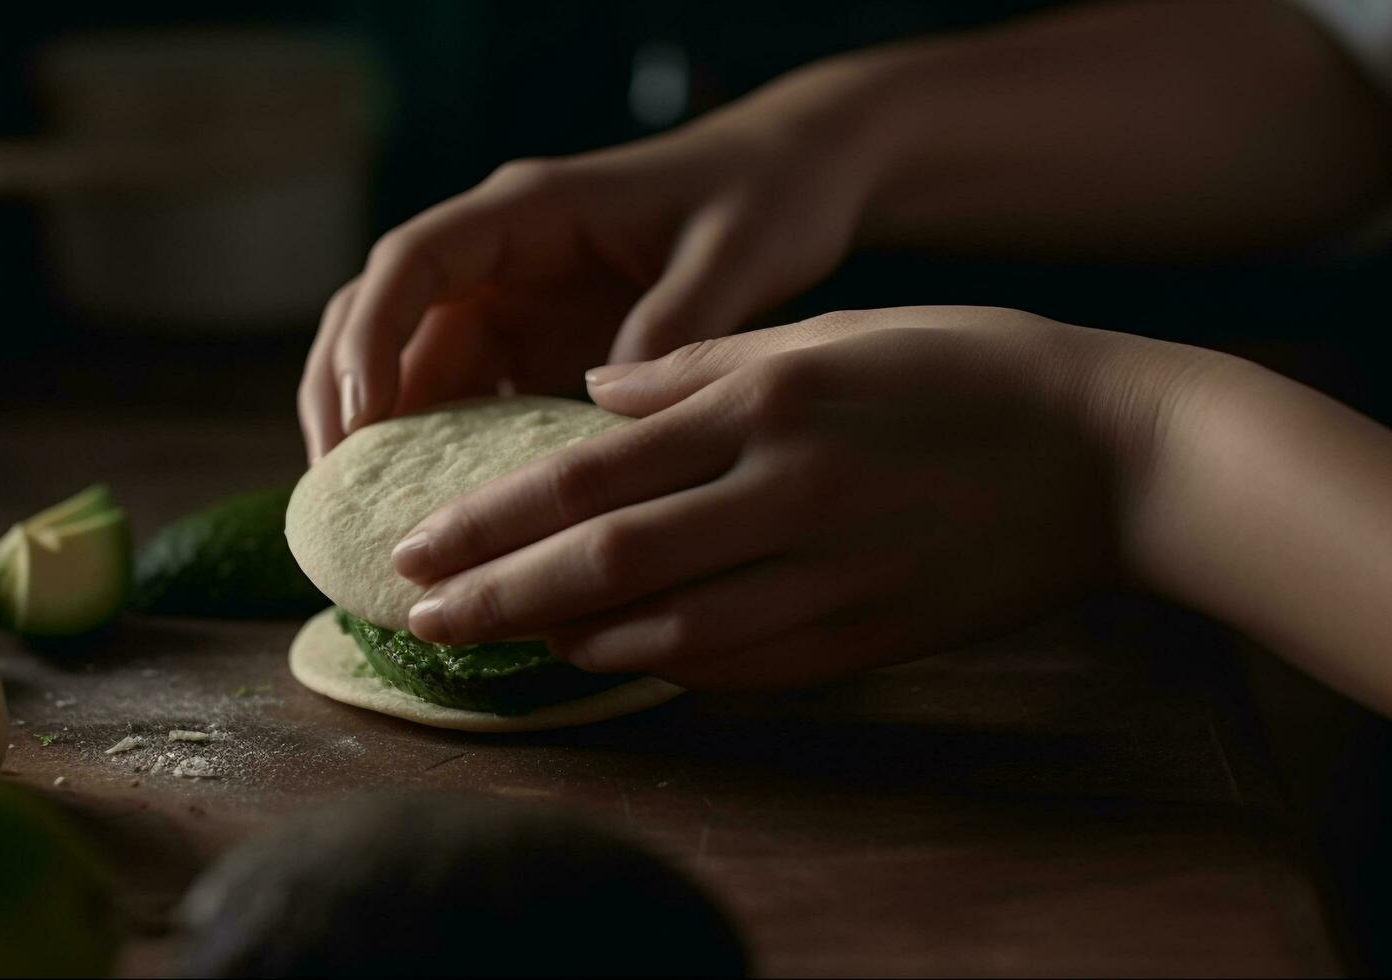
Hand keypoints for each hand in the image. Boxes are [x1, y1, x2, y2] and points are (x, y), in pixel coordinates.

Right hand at [298, 64, 892, 460]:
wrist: (792, 182)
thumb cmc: (763, 198)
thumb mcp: (733, 255)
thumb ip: (674, 323)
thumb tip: (606, 414)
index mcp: (530, 209)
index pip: (413, 260)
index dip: (372, 336)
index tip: (360, 418)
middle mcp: (501, 254)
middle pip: (378, 314)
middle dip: (342, 394)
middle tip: (335, 487)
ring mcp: (511, 302)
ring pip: (407, 364)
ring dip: (377, 432)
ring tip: (364, 514)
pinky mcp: (533, 347)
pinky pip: (463, 399)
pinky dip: (437, 452)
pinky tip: (441, 516)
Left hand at [389, 306, 1211, 689]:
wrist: (1113, 455)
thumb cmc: (968, 369)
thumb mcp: (834, 333)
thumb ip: (704, 365)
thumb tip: (596, 396)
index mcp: (766, 406)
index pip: (588, 474)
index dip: (490, 518)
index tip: (418, 544)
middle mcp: (785, 494)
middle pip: (605, 561)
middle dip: (499, 595)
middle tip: (422, 618)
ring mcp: (829, 575)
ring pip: (666, 629)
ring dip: (571, 641)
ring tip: (503, 643)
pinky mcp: (868, 634)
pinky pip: (742, 665)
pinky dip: (666, 667)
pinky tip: (614, 661)